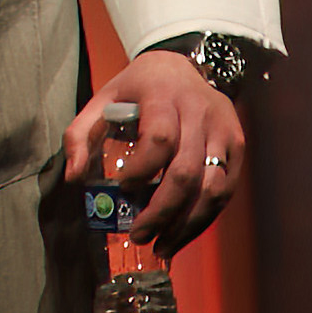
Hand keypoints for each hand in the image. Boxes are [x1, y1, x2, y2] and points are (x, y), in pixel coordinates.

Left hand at [60, 46, 246, 254]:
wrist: (182, 66)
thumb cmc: (137, 89)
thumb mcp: (102, 99)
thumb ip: (80, 134)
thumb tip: (74, 178)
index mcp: (164, 96)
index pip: (159, 139)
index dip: (142, 170)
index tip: (122, 188)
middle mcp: (200, 112)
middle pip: (186, 172)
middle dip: (161, 211)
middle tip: (138, 235)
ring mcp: (223, 130)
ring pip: (213, 187)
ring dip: (186, 224)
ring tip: (161, 246)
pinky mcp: (237, 146)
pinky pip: (226, 190)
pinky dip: (204, 218)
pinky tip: (182, 234)